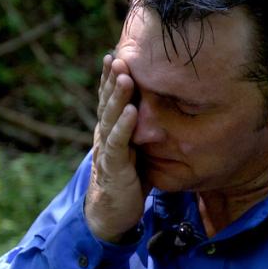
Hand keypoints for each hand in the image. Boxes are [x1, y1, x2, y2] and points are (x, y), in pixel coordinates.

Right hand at [84, 53, 146, 242]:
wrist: (112, 213)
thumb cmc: (128, 179)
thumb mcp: (137, 150)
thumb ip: (142, 131)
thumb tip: (162, 110)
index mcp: (111, 130)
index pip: (109, 99)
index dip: (110, 78)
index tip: (115, 55)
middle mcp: (105, 135)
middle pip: (107, 102)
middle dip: (112, 79)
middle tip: (117, 56)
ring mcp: (107, 150)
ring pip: (110, 118)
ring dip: (117, 96)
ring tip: (125, 76)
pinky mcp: (113, 166)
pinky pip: (117, 143)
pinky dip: (123, 127)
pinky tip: (130, 111)